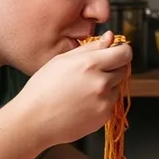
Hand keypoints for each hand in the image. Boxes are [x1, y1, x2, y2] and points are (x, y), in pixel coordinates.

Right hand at [16, 31, 132, 146]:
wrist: (34, 121)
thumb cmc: (43, 89)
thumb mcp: (62, 60)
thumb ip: (90, 47)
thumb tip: (110, 38)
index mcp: (90, 64)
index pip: (124, 53)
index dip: (123, 51)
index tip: (119, 52)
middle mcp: (101, 82)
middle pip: (123, 70)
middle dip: (113, 69)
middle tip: (94, 73)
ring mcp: (104, 101)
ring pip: (116, 88)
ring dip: (106, 87)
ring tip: (82, 92)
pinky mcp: (104, 116)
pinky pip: (110, 104)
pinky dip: (101, 103)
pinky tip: (82, 104)